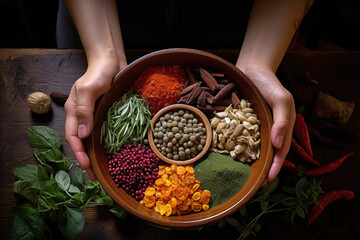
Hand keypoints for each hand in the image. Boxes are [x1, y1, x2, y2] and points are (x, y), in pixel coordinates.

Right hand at [65, 58, 125, 179]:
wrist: (111, 62)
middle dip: (87, 160)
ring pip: (93, 140)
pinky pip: (105, 133)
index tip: (87, 166)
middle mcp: (83, 117)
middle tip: (95, 177)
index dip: (79, 153)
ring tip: (104, 171)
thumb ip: (84, 109)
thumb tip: (83, 134)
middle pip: (82, 142)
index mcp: (74, 111)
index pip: (73, 137)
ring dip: (96, 155)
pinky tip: (114, 154)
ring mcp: (95, 117)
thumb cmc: (98, 73)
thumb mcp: (89, 88)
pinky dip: (107, 145)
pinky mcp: (106, 115)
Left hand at [237, 64, 295, 182]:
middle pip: (267, 154)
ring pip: (253, 149)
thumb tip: (278, 144)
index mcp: (281, 127)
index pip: (280, 151)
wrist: (251, 69)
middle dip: (263, 170)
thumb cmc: (269, 84)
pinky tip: (230, 156)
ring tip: (243, 177)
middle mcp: (268, 130)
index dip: (276, 166)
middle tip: (255, 186)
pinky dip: (237, 148)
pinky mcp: (241, 122)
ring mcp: (254, 127)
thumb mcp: (282, 99)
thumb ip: (282, 120)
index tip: (268, 180)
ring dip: (250, 163)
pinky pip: (239, 138)